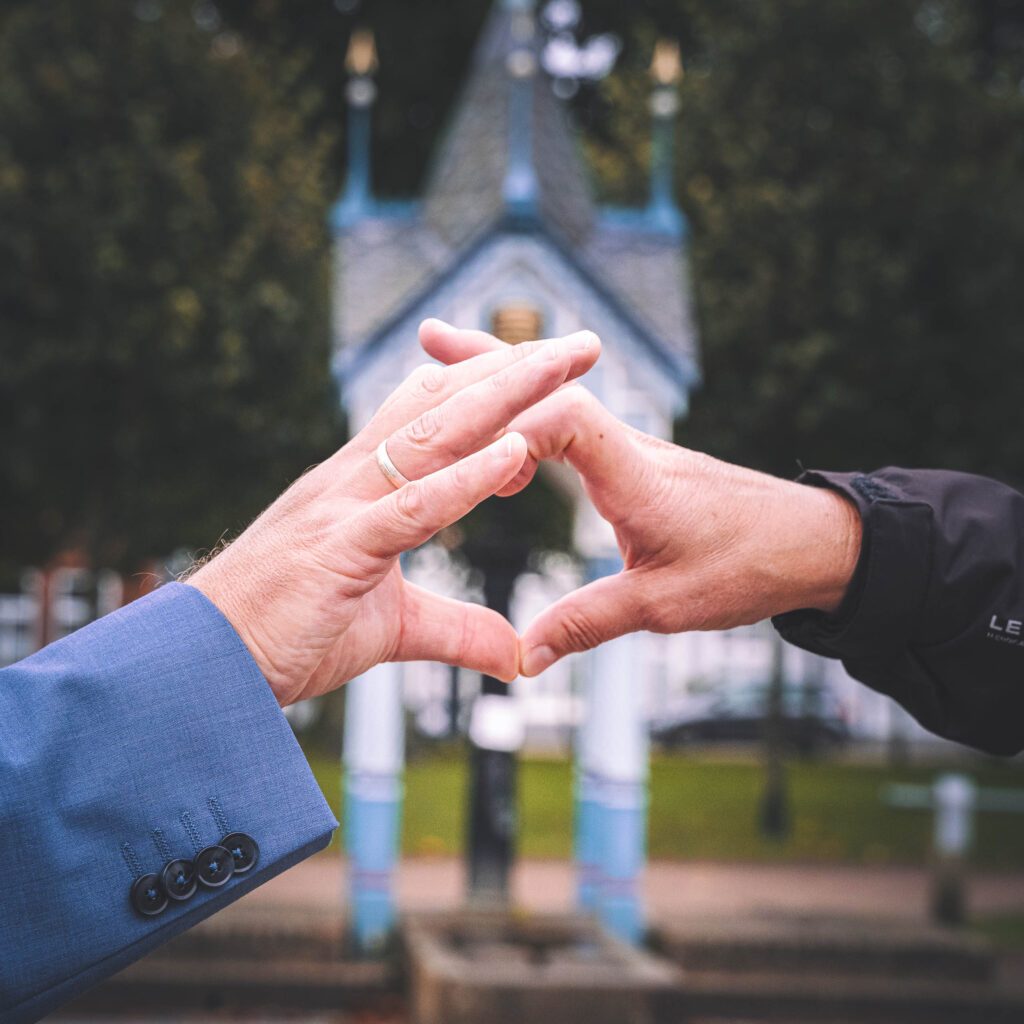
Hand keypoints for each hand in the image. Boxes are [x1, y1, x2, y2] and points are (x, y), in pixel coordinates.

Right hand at [187, 327, 599, 703]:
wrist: (201, 666)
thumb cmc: (285, 635)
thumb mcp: (390, 630)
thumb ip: (457, 630)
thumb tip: (515, 653)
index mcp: (363, 485)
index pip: (435, 415)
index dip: (491, 388)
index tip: (549, 370)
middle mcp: (355, 477)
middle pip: (447, 405)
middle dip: (517, 370)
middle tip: (582, 343)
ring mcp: (346, 506)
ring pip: (435, 435)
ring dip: (505, 397)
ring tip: (563, 364)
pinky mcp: (341, 548)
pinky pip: (413, 506)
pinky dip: (466, 478)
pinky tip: (514, 451)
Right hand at [420, 322, 861, 676]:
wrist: (808, 543)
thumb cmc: (748, 566)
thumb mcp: (665, 605)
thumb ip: (590, 622)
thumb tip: (524, 656)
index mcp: (635, 474)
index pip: (565, 420)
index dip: (511, 425)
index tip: (468, 450)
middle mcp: (628, 446)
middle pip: (550, 387)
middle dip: (489, 363)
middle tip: (429, 337)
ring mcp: (629, 447)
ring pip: (558, 396)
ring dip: (505, 374)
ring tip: (447, 352)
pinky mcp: (632, 458)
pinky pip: (572, 420)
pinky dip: (531, 406)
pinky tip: (510, 412)